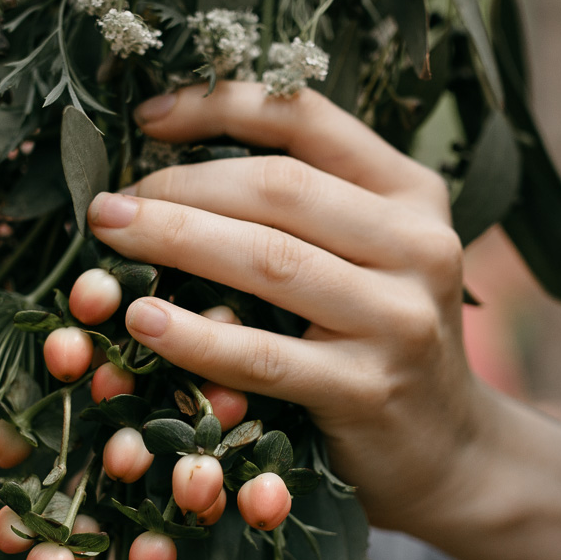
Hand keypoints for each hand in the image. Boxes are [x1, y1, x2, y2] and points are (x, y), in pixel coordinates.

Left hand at [87, 81, 487, 529]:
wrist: (453, 452)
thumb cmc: (382, 340)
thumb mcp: (371, 255)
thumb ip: (306, 210)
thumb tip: (171, 159)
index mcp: (412, 193)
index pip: (309, 121)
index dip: (221, 107)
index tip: (147, 118)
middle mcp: (418, 244)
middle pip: (280, 189)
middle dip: (182, 186)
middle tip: (107, 201)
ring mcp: (398, 318)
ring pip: (270, 260)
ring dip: (177, 242)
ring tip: (111, 239)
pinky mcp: (367, 389)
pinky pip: (264, 355)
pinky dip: (196, 337)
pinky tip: (143, 322)